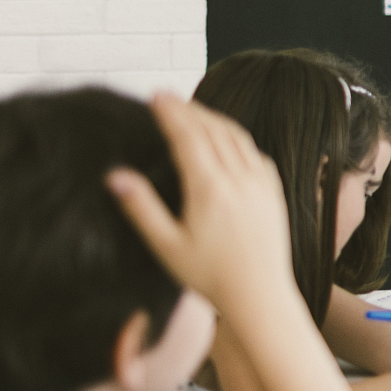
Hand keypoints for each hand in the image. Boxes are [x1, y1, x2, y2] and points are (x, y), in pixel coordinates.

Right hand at [107, 93, 293, 312]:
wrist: (260, 294)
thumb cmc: (210, 276)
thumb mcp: (166, 246)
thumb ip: (141, 207)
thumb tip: (115, 175)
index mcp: (210, 189)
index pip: (188, 137)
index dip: (171, 113)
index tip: (156, 96)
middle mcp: (239, 179)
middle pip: (213, 130)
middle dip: (189, 109)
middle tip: (168, 97)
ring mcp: (261, 184)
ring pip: (237, 137)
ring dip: (214, 118)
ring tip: (193, 110)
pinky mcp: (274, 192)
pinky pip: (255, 153)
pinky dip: (237, 137)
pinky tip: (227, 138)